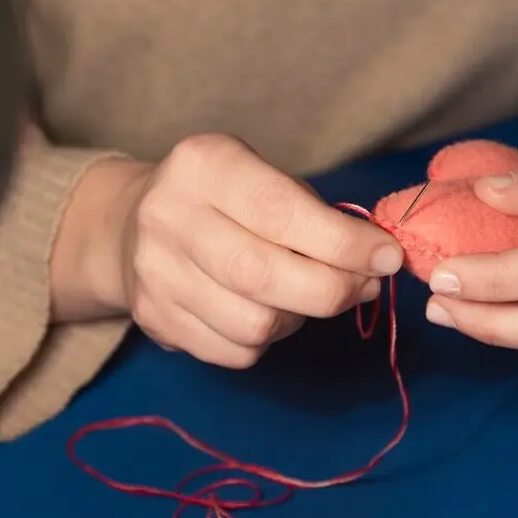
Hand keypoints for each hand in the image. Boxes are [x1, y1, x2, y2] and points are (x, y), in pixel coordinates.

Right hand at [96, 135, 403, 367]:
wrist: (130, 224)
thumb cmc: (223, 199)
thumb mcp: (261, 176)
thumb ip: (314, 213)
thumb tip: (376, 261)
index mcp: (203, 165)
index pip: (280, 211)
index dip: (342, 243)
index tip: (387, 257)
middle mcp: (168, 216)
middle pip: (263, 275)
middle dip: (331, 289)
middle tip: (364, 286)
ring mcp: (155, 273)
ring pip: (253, 324)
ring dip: (298, 317)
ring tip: (305, 295)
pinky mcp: (155, 319)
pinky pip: (235, 352)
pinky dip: (267, 341)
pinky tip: (266, 311)